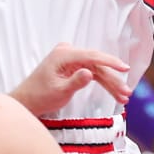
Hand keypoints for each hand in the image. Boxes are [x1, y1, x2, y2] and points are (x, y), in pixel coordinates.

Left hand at [11, 44, 130, 116]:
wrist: (27, 101)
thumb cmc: (39, 96)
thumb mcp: (59, 92)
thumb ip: (75, 82)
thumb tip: (90, 74)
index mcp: (64, 55)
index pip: (92, 56)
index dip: (110, 62)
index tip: (125, 68)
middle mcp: (68, 53)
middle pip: (97, 64)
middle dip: (113, 79)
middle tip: (126, 92)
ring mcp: (71, 59)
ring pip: (97, 70)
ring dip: (110, 84)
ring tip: (124, 97)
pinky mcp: (74, 66)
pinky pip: (92, 73)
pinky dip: (102, 83)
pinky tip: (114, 93)